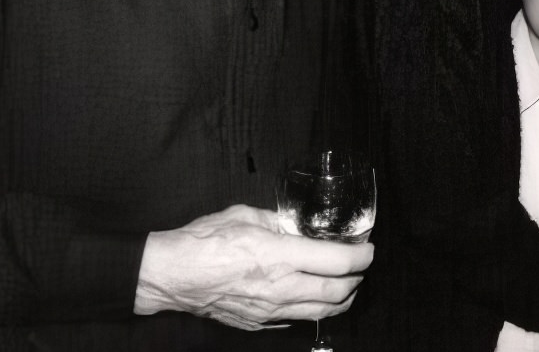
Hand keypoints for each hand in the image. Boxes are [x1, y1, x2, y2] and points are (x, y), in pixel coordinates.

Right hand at [134, 204, 373, 329]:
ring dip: (341, 299)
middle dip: (357, 279)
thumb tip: (298, 223)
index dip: (361, 256)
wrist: (170, 275)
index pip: (337, 261)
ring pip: (320, 312)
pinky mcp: (258, 323)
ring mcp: (268, 310)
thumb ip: (279, 220)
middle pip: (336, 292)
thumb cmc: (203, 241)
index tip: (367, 249)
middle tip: (361, 267)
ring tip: (347, 286)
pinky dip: (312, 309)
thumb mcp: (247, 215)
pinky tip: (313, 298)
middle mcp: (278, 287)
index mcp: (279, 255)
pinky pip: (295, 319)